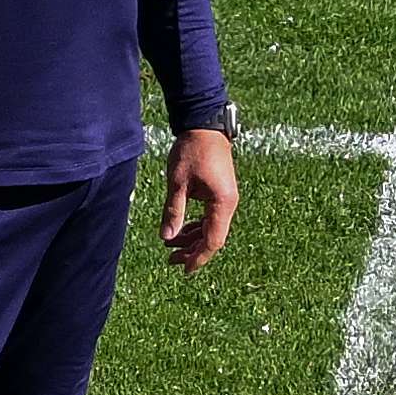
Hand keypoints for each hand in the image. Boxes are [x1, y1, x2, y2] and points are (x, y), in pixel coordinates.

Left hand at [161, 128, 238, 273]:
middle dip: (191, 250)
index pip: (212, 241)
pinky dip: (196, 225)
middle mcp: (228, 204)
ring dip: (192, 238)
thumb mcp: (177, 183)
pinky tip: (180, 229)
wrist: (204, 125)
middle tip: (170, 258)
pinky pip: (210, 216)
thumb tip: (167, 237)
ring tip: (169, 243)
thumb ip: (173, 211)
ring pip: (210, 228)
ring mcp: (225, 198)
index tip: (184, 269)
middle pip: (212, 237)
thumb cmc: (192, 151)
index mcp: (222, 203)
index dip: (198, 258)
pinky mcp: (220, 192)